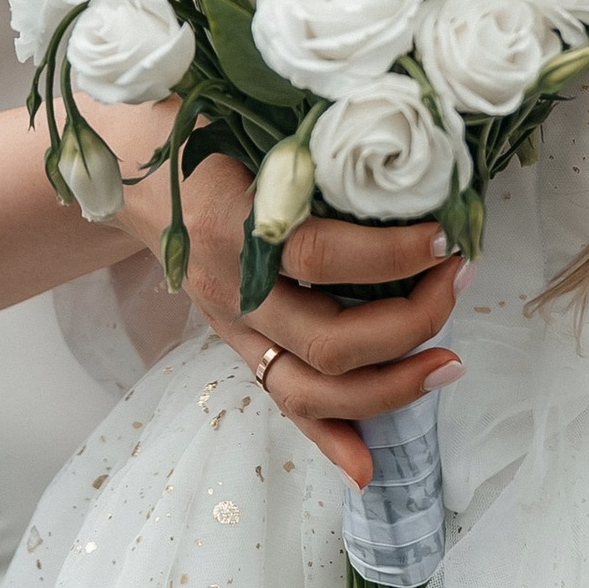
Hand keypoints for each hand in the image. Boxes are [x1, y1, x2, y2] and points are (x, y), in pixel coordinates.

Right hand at [103, 130, 463, 484]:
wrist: (129, 170)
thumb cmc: (197, 127)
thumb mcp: (244, 117)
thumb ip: (308, 135)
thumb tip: (402, 135)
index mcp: (229, 221)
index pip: (320, 256)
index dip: (390, 254)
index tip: (446, 237)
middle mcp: (230, 287)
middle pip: (328, 339)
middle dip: (410, 322)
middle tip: (459, 281)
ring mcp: (232, 326)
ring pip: (312, 388)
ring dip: (390, 388)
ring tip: (449, 365)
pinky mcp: (237, 346)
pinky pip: (284, 404)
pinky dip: (327, 441)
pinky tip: (367, 469)